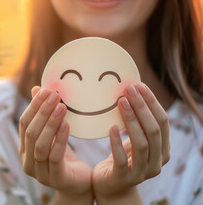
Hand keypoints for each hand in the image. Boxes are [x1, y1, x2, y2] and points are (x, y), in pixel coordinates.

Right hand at [19, 86, 91, 199]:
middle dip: (42, 112)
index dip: (34, 106)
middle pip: (30, 132)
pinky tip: (67, 125)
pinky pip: (55, 156)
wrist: (79, 186)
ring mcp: (40, 172)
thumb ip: (44, 117)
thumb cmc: (66, 159)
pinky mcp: (55, 178)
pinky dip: (60, 139)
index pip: (24, 124)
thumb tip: (37, 89)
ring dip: (51, 123)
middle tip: (55, 95)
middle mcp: (28, 161)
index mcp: (24, 150)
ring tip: (62, 107)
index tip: (47, 90)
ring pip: (40, 144)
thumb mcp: (54, 135)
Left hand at [92, 83, 169, 201]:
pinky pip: (122, 159)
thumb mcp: (132, 141)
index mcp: (163, 150)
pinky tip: (111, 128)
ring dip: (131, 120)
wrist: (109, 187)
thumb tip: (130, 92)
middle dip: (142, 107)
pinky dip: (117, 142)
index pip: (162, 122)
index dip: (152, 103)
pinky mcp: (124, 178)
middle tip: (129, 89)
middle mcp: (157, 161)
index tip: (139, 85)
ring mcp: (142, 171)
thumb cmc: (121, 159)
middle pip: (154, 130)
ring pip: (142, 143)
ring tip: (120, 102)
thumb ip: (137, 124)